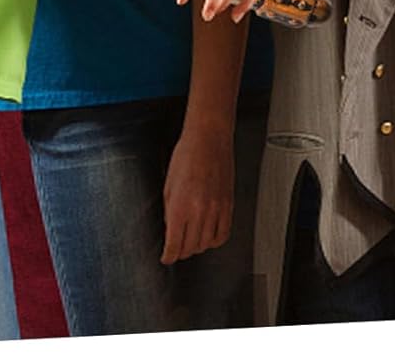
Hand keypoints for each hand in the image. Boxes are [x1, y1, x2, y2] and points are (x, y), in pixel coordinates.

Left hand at [160, 119, 233, 262]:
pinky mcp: (228, 204)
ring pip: (206, 244)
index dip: (168, 256)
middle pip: (190, 248)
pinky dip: (214, 240)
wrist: (209, 137)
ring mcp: (216, 209)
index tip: (166, 257)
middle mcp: (199, 211)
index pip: (174, 245)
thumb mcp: (168, 184)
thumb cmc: (187, 154)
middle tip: (176, 248)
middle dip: (181, 251)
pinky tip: (208, 236)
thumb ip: (169, 211)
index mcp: (180, 206)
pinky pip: (223, 234)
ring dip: (196, 247)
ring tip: (191, 241)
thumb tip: (171, 230)